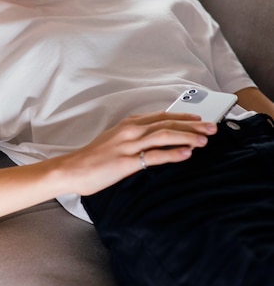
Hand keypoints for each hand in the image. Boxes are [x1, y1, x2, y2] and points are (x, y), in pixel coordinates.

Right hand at [61, 111, 216, 195]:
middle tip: (212, 127)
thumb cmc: (93, 157)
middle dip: (193, 124)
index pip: (162, 116)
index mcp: (129, 123)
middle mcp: (131, 130)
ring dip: (187, 136)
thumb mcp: (115, 139)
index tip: (200, 119)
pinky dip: (173, 153)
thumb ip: (134, 137)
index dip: (183, 116)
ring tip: (204, 139)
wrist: (73, 169)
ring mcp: (129, 145)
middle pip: (168, 122)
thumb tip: (153, 140)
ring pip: (164, 135)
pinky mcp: (127, 161)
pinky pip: (155, 156)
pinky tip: (187, 153)